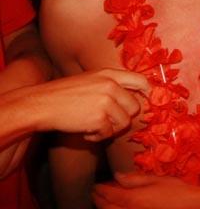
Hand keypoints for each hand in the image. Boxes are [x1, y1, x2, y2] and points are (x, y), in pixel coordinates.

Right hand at [29, 68, 149, 140]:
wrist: (41, 104)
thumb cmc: (65, 94)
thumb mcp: (91, 79)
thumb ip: (113, 83)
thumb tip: (137, 96)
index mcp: (109, 73)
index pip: (141, 80)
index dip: (147, 92)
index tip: (146, 101)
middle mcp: (110, 85)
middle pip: (135, 107)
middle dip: (123, 117)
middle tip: (108, 119)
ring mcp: (105, 101)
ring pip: (124, 122)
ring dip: (110, 128)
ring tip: (94, 125)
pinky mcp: (99, 119)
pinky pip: (109, 133)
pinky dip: (98, 137)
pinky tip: (86, 132)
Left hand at [93, 172, 199, 208]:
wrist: (191, 206)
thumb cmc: (176, 191)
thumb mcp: (156, 180)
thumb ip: (135, 179)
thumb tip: (117, 176)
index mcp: (132, 198)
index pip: (109, 194)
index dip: (100, 189)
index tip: (96, 185)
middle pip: (107, 208)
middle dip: (99, 200)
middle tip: (96, 193)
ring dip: (105, 208)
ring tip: (104, 203)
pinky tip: (119, 208)